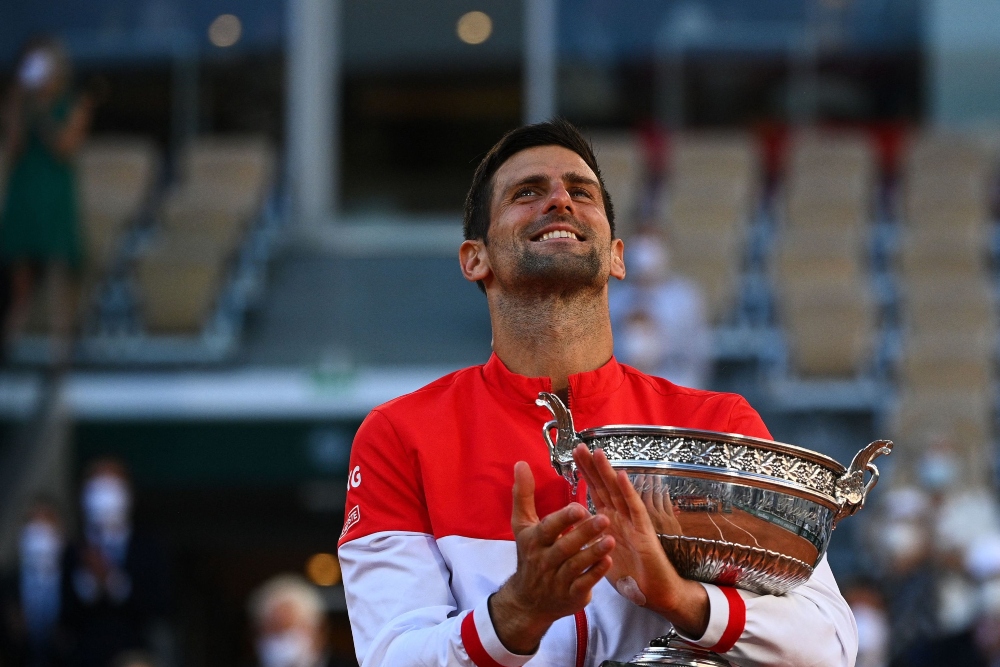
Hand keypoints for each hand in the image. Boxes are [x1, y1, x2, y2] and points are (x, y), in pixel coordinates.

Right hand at [490, 461, 614, 654]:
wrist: (528, 600)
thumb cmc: (530, 555)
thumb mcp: (522, 525)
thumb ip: (523, 495)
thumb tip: (521, 464)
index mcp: (534, 540)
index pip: (548, 528)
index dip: (563, 519)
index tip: (579, 507)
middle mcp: (545, 561)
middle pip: (565, 547)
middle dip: (584, 534)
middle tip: (604, 519)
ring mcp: (558, 580)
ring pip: (577, 565)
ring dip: (594, 552)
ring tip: (610, 539)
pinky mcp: (572, 595)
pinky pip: (585, 583)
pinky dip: (596, 573)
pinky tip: (608, 560)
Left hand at [572, 445, 708, 637]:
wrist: (655, 593)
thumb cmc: (630, 575)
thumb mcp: (602, 554)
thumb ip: (590, 539)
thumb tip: (575, 527)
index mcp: (610, 521)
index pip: (596, 492)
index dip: (586, 473)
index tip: (574, 455)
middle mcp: (621, 516)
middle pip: (605, 486)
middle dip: (592, 466)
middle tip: (580, 445)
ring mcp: (634, 522)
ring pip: (619, 492)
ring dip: (608, 472)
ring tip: (598, 453)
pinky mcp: (644, 532)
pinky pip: (635, 509)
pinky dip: (629, 492)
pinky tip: (622, 476)